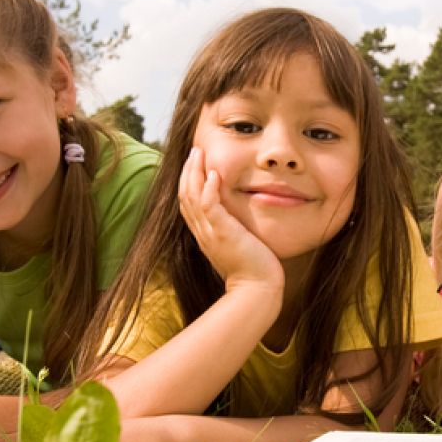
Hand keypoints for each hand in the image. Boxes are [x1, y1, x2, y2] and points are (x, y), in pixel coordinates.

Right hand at [178, 147, 282, 295]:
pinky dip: (210, 188)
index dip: (188, 182)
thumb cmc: (253, 271)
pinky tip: (215, 174)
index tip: (195, 164)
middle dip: (188, 171)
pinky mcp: (223, 233)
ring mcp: (210, 233)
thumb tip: (237, 219)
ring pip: (192, 197)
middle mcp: (202, 233)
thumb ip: (232, 231)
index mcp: (204, 235)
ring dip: (195, 172)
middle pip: (185, 196)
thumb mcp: (236, 246)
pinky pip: (209, 206)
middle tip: (194, 151)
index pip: (188, 204)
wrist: (257, 290)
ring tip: (199, 154)